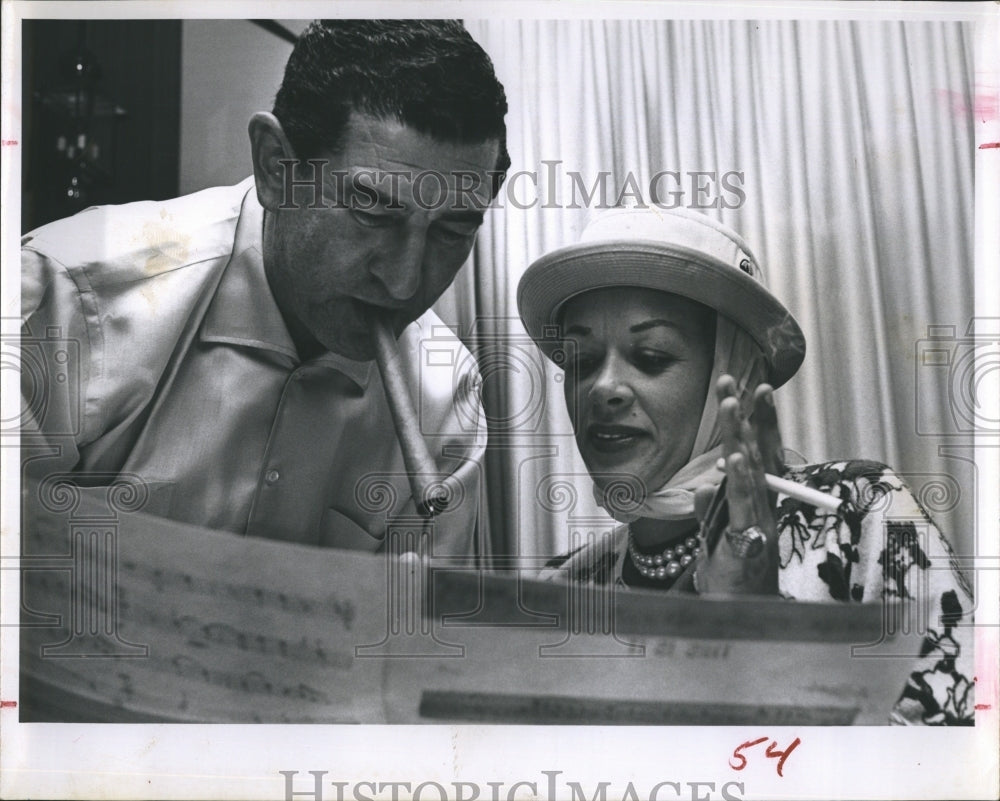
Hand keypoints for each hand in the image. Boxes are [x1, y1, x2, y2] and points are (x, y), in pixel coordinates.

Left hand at [693, 376, 782, 595]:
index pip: (760, 452)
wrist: (743, 614)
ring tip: (733, 404)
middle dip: (752, 415)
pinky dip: (740, 479)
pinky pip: (744, 504)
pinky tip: (735, 457)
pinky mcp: (748, 538)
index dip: (757, 420)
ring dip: (742, 435)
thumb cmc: (734, 574)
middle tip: (745, 380)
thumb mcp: (719, 533)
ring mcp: (759, 519)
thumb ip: (716, 506)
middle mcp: (765, 504)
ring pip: (751, 470)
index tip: (751, 387)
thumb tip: (705, 484)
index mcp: (760, 499)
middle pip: (760, 452)